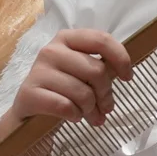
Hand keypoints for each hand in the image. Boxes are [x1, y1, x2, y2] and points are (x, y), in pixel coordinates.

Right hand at [0, 29, 132, 145]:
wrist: (29, 112)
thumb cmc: (62, 88)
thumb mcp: (83, 73)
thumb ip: (103, 67)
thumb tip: (125, 71)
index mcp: (67, 39)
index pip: (101, 39)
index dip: (121, 58)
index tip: (127, 77)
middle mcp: (51, 50)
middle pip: (96, 70)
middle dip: (106, 93)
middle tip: (106, 107)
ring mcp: (38, 71)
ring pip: (83, 92)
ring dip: (92, 109)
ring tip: (91, 116)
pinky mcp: (29, 94)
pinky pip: (65, 106)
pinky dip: (75, 115)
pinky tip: (74, 117)